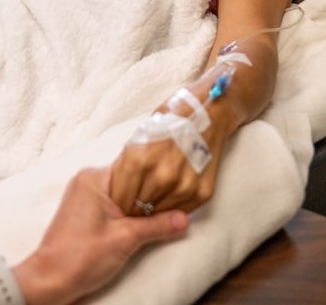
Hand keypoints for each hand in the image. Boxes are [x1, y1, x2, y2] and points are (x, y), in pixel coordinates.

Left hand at [15, 167, 187, 304]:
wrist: (50, 281)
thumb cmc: (78, 258)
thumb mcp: (126, 240)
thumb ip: (157, 226)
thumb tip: (184, 218)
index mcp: (95, 178)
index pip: (136, 166)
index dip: (159, 177)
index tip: (178, 186)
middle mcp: (89, 182)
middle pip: (132, 179)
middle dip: (152, 194)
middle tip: (176, 204)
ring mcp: (86, 196)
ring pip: (126, 194)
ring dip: (142, 207)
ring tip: (163, 217)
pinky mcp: (87, 212)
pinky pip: (116, 205)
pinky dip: (130, 214)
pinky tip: (144, 226)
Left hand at [108, 120, 230, 216]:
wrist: (208, 112)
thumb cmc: (170, 121)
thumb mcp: (138, 139)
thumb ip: (127, 167)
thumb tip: (117, 190)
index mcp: (139, 160)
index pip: (120, 200)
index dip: (118, 203)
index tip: (119, 203)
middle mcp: (161, 176)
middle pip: (138, 209)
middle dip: (135, 208)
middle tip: (135, 203)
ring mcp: (183, 186)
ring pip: (159, 214)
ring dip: (154, 209)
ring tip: (153, 197)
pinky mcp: (202, 193)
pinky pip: (180, 211)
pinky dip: (173, 207)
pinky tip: (170, 194)